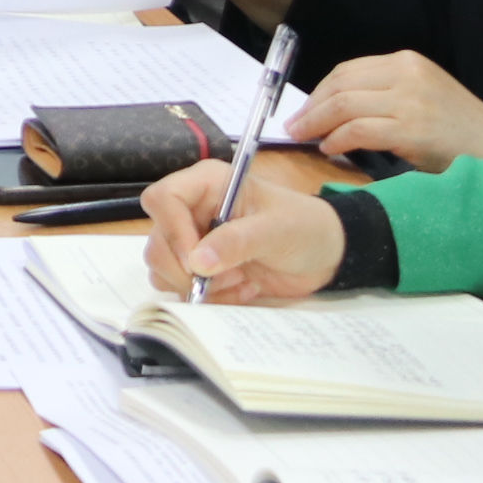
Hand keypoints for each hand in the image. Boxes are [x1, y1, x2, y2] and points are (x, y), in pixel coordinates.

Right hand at [140, 163, 347, 301]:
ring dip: (199, 286)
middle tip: (223, 278)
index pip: (163, 199)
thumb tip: (198, 262)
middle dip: (184, 269)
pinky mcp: (202, 269)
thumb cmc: (304, 228)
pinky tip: (243, 288)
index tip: (197, 262)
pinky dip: (211, 298)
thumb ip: (237, 241)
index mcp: (206, 185)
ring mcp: (194, 242)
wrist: (325, 255)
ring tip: (239, 281)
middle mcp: (192, 211)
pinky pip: (184, 289)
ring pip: (163, 268)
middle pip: (157, 241)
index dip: (172, 231)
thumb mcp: (277, 230)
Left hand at [295, 49, 482, 171]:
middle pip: (341, 85)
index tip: (303, 108)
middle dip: (311, 107)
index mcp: (407, 62)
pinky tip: (330, 148)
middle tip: (294, 125)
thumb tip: (332, 108)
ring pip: (345, 106)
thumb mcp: (420, 95)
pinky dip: (338, 139)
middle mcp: (407, 74)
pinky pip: (360, 131)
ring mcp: (410, 101)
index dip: (319, 91)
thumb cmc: (456, 129)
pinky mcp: (412, 129)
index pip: (348, 70)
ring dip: (318, 123)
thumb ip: (383, 93)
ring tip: (304, 137)